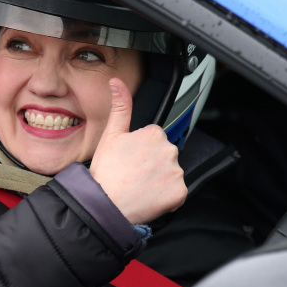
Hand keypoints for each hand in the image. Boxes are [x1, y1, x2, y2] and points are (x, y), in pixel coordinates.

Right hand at [89, 78, 186, 224]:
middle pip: (164, 155)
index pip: (153, 140)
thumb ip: (120, 107)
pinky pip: (177, 194)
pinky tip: (149, 197)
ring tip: (139, 187)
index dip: (140, 151)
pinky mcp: (180, 192)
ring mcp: (176, 171)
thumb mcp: (111, 135)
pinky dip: (166, 198)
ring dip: (159, 181)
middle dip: (152, 164)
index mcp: (155, 133)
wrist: (106, 204)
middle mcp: (170, 150)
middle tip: (133, 174)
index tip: (130, 160)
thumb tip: (117, 82)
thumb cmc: (106, 172)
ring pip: (170, 174)